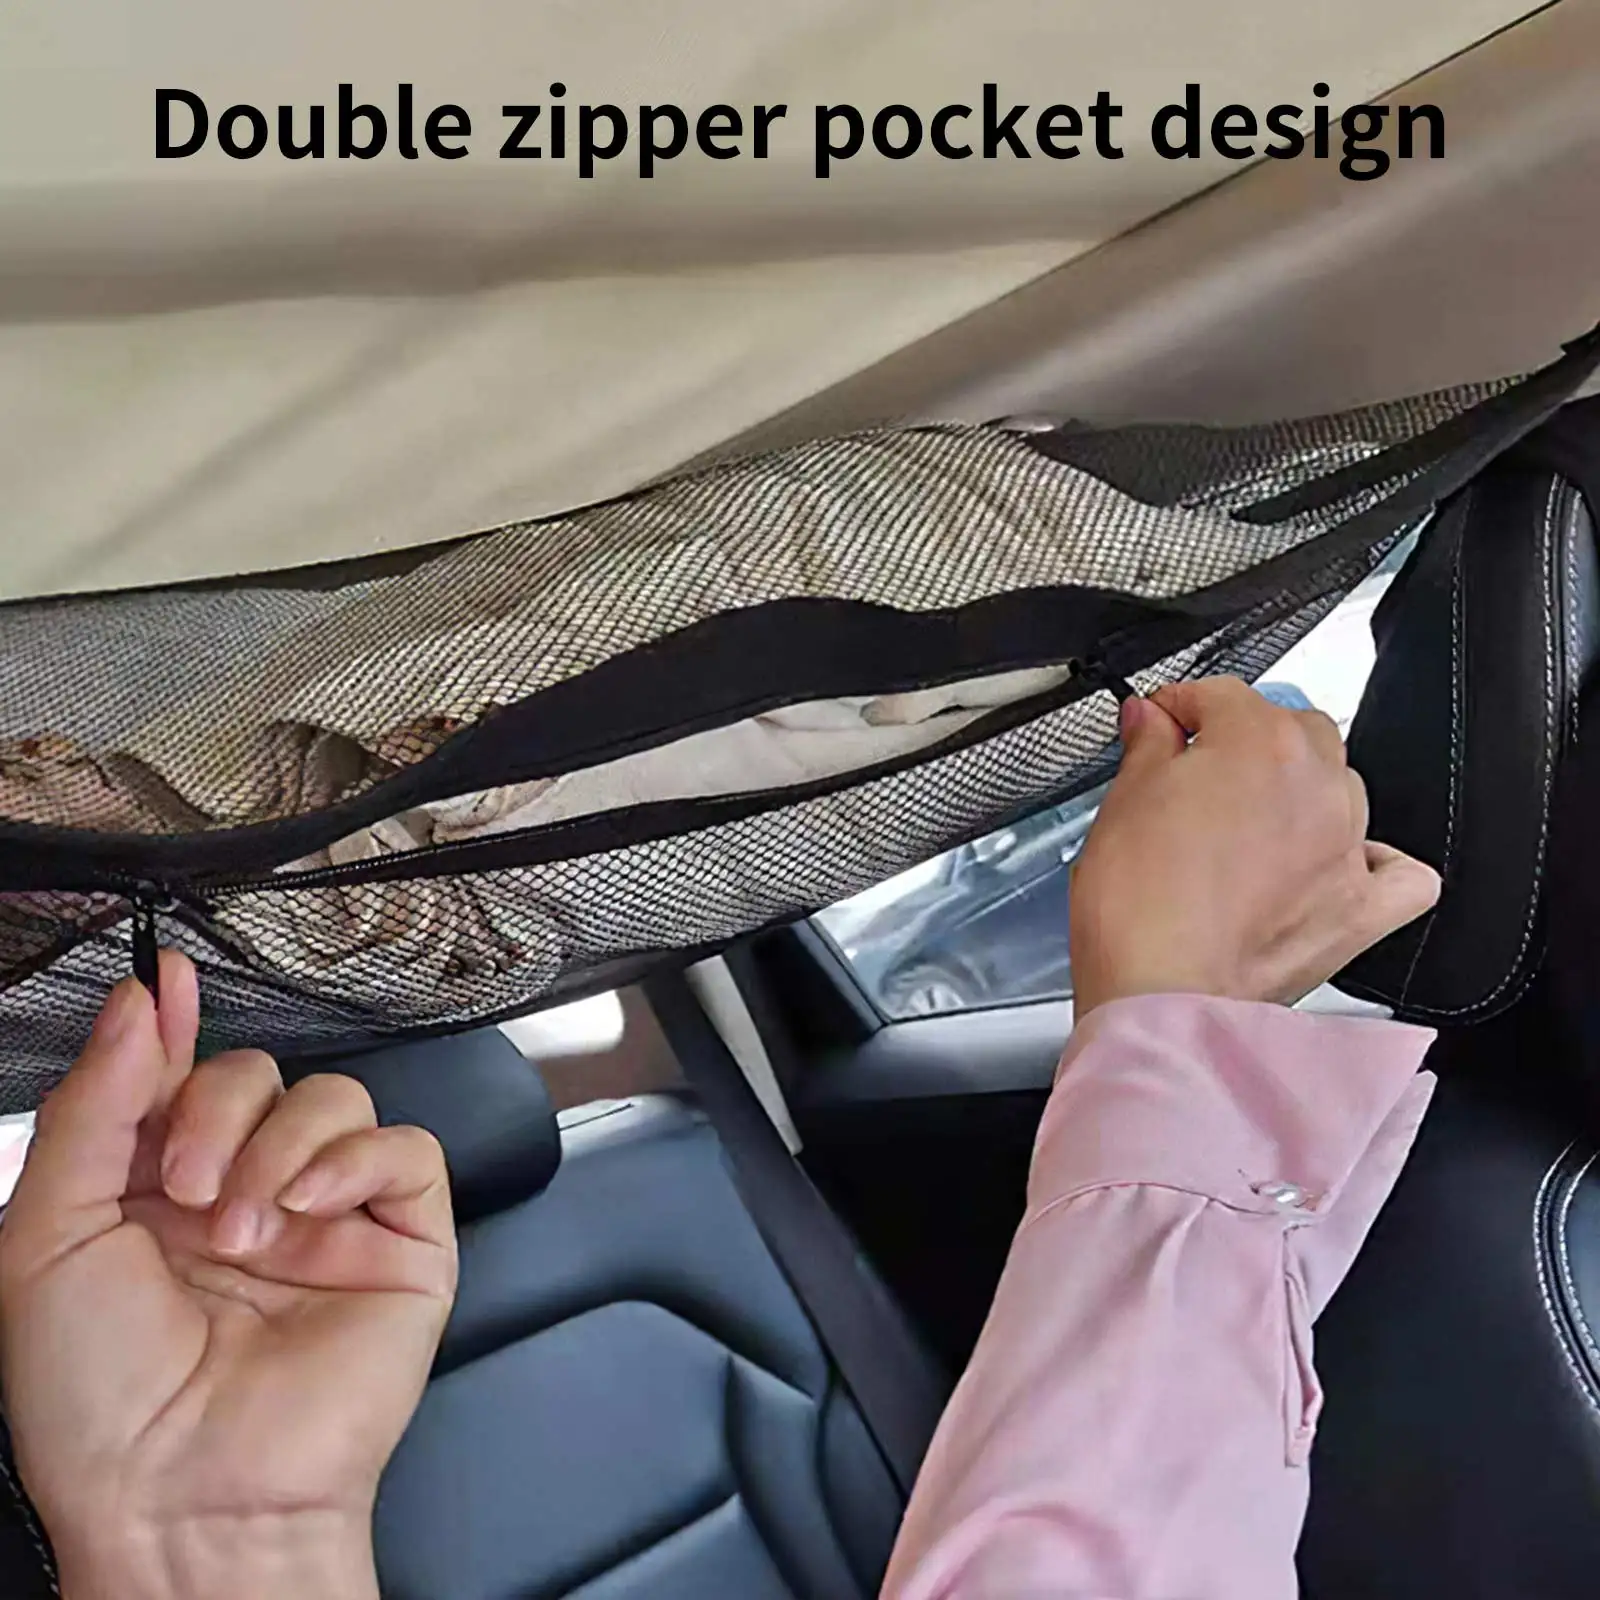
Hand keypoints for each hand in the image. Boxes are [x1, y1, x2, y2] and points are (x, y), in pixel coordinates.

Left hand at [0, 952, 456, 1599]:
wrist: (181, 1496)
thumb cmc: (98, 1399)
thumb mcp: (45, 1238)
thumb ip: (94, 1108)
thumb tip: (140, 1003)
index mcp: (154, 1192)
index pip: (176, 1075)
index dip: (170, 1023)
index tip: (163, 978)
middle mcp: (244, 1193)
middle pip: (257, 1074)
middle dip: (215, 1109)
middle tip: (185, 1189)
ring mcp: (327, 1217)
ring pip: (334, 1098)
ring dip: (279, 1145)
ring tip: (243, 1230)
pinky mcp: (399, 1242)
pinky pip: (405, 1149)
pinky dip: (355, 1159)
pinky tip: (306, 1210)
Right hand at [1070, 677, 1440, 1016]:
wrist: (1159, 997)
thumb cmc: (1136, 909)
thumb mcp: (1121, 804)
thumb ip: (1146, 746)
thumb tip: (1149, 719)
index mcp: (1258, 743)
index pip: (1220, 695)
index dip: (1178, 707)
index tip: (1158, 724)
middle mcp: (1317, 786)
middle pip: (1293, 730)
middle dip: (1247, 740)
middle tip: (1196, 771)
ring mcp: (1346, 848)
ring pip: (1342, 787)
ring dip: (1300, 792)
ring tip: (1249, 824)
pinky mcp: (1360, 911)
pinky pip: (1402, 875)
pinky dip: (1378, 863)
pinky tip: (1342, 865)